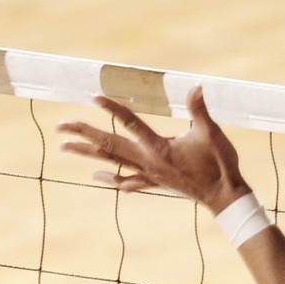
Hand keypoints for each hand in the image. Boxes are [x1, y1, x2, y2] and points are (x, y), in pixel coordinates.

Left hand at [59, 88, 244, 211]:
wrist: (223, 197)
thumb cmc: (219, 164)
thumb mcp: (212, 133)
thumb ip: (199, 110)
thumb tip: (196, 86)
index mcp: (159, 148)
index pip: (131, 123)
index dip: (112, 109)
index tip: (93, 97)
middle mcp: (148, 162)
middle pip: (109, 145)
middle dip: (83, 134)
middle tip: (60, 126)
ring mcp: (149, 174)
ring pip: (112, 162)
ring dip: (87, 153)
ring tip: (64, 147)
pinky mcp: (155, 182)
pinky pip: (127, 181)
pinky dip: (111, 177)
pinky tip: (96, 175)